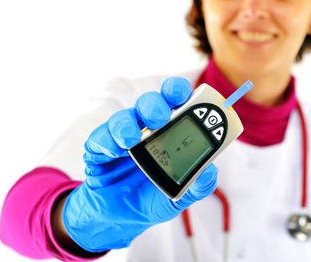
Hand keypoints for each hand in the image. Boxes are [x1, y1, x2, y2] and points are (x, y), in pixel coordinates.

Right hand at [62, 77, 217, 251]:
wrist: (124, 219)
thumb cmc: (156, 196)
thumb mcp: (184, 194)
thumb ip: (200, 183)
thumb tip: (210, 170)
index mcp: (171, 129)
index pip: (175, 99)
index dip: (177, 90)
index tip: (182, 95)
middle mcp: (146, 127)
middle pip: (149, 102)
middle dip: (154, 105)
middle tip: (159, 118)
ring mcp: (122, 136)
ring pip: (123, 117)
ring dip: (127, 124)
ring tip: (131, 139)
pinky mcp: (100, 148)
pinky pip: (100, 138)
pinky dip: (106, 142)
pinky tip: (113, 152)